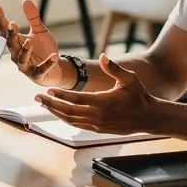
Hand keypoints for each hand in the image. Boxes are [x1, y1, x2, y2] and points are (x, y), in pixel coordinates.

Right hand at [0, 0, 61, 85]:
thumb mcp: (40, 31)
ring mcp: (26, 66)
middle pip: (11, 44)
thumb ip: (33, 18)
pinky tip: (54, 56)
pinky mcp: (37, 74)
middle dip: (11, 35)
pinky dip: (47, 63)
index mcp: (17, 42)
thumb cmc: (43, 50)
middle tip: (12, 24)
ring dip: (25, 51)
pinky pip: (41, 69)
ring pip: (22, 59)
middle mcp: (17, 54)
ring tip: (29, 42)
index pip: (6, 30)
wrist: (54, 70)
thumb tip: (26, 0)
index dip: (1, 19)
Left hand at [35, 55, 153, 132]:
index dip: (61, 96)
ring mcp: (98, 125)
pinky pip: (78, 125)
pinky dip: (66, 119)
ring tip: (43, 104)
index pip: (77, 99)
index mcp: (104, 102)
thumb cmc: (139, 95)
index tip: (49, 90)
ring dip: (55, 112)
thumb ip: (115, 68)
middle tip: (37, 97)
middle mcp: (98, 116)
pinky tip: (58, 113)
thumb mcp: (130, 79)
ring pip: (71, 120)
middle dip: (51, 104)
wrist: (149, 117)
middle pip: (69, 111)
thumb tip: (103, 55)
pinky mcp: (99, 130)